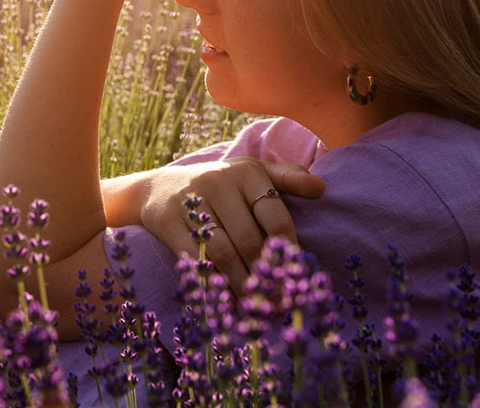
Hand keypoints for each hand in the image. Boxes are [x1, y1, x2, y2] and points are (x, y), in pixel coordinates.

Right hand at [138, 159, 324, 292]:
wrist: (159, 188)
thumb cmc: (219, 184)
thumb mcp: (251, 172)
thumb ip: (286, 179)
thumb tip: (321, 189)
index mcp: (245, 171)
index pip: (274, 215)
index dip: (287, 249)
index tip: (295, 275)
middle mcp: (218, 182)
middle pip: (249, 239)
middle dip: (266, 276)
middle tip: (279, 302)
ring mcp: (191, 201)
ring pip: (224, 253)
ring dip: (242, 285)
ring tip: (256, 306)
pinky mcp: (168, 221)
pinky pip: (196, 260)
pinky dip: (213, 283)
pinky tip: (226, 300)